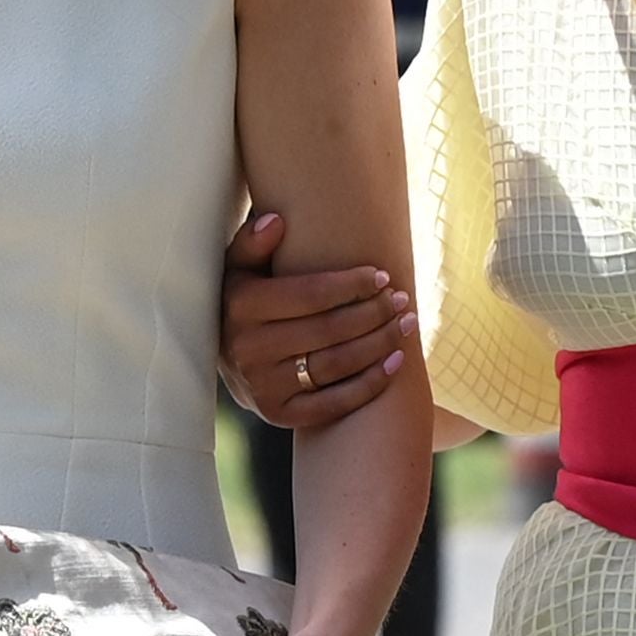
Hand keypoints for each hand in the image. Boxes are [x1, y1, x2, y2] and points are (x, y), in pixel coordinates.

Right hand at [218, 212, 411, 430]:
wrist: (230, 362)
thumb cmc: (244, 302)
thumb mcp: (239, 268)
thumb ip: (253, 243)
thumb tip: (277, 221)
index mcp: (240, 307)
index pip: (310, 294)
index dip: (352, 285)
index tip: (381, 276)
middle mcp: (248, 349)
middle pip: (329, 330)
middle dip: (374, 312)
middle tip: (401, 299)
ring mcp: (263, 386)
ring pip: (336, 364)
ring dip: (380, 343)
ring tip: (405, 323)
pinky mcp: (280, 414)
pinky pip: (334, 402)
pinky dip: (371, 382)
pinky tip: (396, 360)